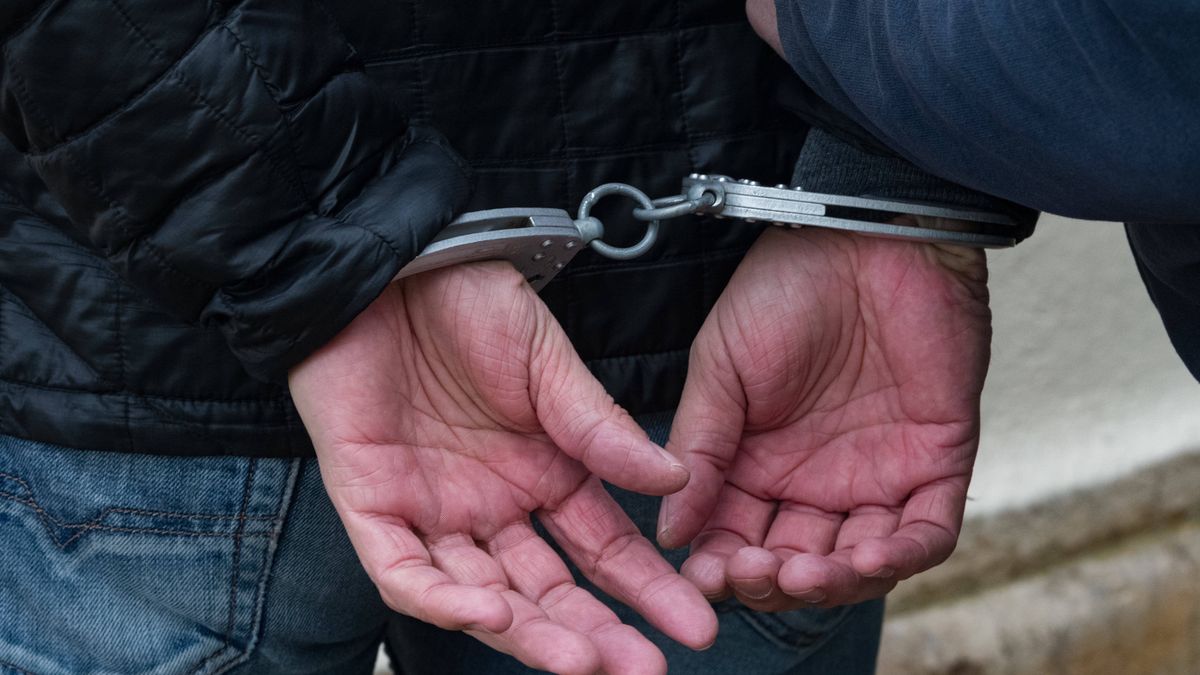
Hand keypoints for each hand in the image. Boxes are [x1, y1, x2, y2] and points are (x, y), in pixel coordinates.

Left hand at [290, 263, 716, 674]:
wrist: (388, 262)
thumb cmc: (468, 301)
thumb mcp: (548, 364)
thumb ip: (601, 429)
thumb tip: (674, 479)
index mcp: (545, 472)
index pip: (603, 550)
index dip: (648, 590)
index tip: (695, 625)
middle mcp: (493, 503)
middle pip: (548, 589)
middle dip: (594, 635)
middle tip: (641, 671)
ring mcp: (432, 509)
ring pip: (481, 594)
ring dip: (528, 631)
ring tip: (580, 658)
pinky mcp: (370, 503)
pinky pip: (404, 571)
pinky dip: (442, 598)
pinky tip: (491, 613)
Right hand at [658, 228, 989, 608]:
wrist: (867, 234)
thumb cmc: (787, 288)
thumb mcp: (720, 368)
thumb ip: (700, 449)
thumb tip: (667, 530)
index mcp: (757, 463)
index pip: (734, 539)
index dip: (719, 567)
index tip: (703, 575)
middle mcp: (814, 480)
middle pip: (793, 565)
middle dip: (771, 583)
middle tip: (752, 572)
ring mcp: (876, 476)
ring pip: (858, 563)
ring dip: (831, 582)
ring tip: (802, 572)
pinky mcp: (935, 462)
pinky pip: (926, 532)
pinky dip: (899, 557)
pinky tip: (865, 559)